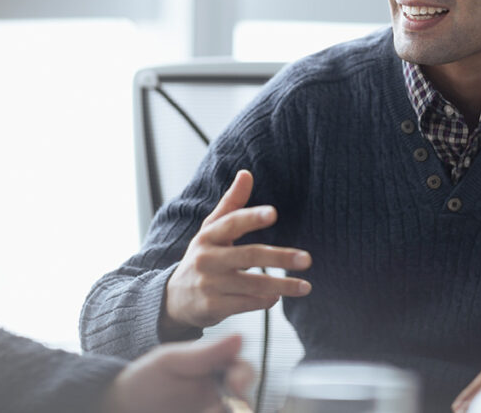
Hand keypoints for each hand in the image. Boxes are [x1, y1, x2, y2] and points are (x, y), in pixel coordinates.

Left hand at [102, 334, 253, 412]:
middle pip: (245, 398)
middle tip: (221, 408)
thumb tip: (240, 337)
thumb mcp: (171, 361)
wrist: (123, 407)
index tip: (235, 385)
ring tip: (207, 411)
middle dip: (242, 403)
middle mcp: (220, 391)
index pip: (242, 368)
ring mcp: (213, 408)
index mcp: (216, 366)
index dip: (244, 376)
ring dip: (231, 410)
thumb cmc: (146, 378)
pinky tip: (203, 412)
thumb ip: (205, 353)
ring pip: (236, 410)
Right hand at [162, 170, 311, 334]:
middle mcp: (207, 259)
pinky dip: (264, 301)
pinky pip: (246, 303)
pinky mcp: (213, 308)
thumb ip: (231, 203)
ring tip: (305, 286)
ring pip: (252, 284)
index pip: (231, 222)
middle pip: (249, 255)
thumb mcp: (211, 230)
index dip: (252, 217)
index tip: (274, 213)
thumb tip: (246, 173)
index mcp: (208, 236)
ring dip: (282, 286)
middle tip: (307, 259)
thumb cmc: (202, 257)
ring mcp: (209, 284)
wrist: (173, 299)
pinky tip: (276, 298)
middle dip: (280, 257)